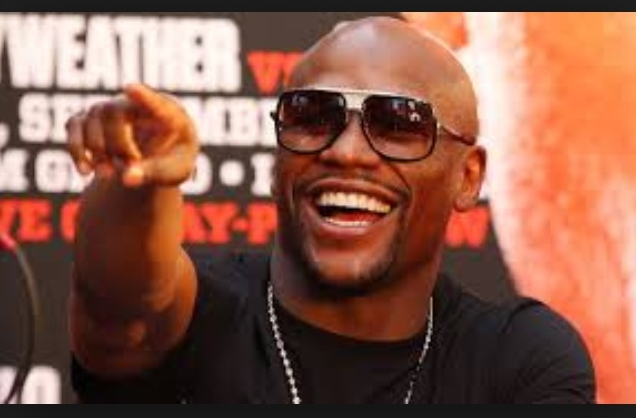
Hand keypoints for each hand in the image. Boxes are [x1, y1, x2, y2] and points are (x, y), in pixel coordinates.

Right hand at [66, 83, 198, 187]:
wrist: (158, 160)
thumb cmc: (173, 162)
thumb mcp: (173, 172)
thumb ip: (153, 173)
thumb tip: (128, 179)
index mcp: (168, 112)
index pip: (154, 102)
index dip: (143, 96)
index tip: (131, 89)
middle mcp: (136, 103)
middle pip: (113, 111)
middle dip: (117, 144)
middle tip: (130, 167)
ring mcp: (112, 108)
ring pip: (91, 119)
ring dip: (96, 151)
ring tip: (108, 175)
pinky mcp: (92, 119)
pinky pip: (74, 125)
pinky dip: (77, 149)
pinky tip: (85, 171)